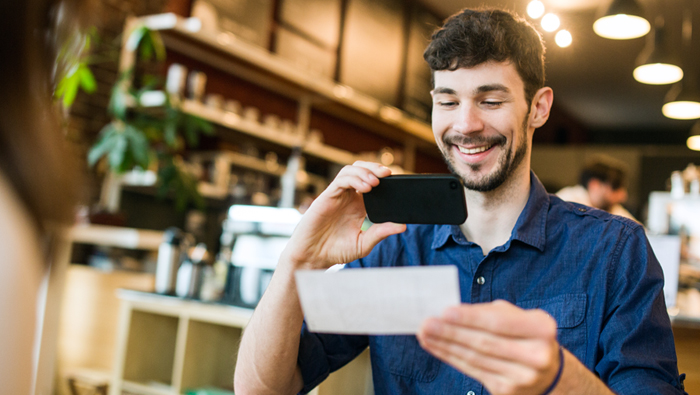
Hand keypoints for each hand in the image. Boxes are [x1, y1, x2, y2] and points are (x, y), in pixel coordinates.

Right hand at [281, 161, 405, 269]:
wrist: (313, 257)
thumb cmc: (335, 251)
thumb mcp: (364, 243)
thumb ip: (381, 233)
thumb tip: (403, 226)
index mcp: (358, 205)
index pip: (372, 182)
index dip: (383, 178)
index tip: (397, 180)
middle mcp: (348, 197)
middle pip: (361, 170)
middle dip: (375, 168)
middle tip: (388, 173)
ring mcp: (337, 195)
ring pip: (350, 170)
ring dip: (365, 172)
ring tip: (376, 182)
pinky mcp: (326, 196)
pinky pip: (341, 180)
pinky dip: (354, 179)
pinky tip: (366, 188)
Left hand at [417, 300, 560, 394]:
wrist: (548, 372)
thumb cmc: (525, 334)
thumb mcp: (515, 316)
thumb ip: (487, 313)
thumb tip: (450, 313)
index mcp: (542, 329)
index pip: (498, 323)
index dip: (470, 318)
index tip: (444, 312)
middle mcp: (536, 355)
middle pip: (484, 343)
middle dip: (451, 333)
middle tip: (426, 323)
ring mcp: (523, 377)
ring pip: (475, 358)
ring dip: (445, 345)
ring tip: (425, 334)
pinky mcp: (507, 390)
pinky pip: (473, 371)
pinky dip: (451, 357)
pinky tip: (436, 347)